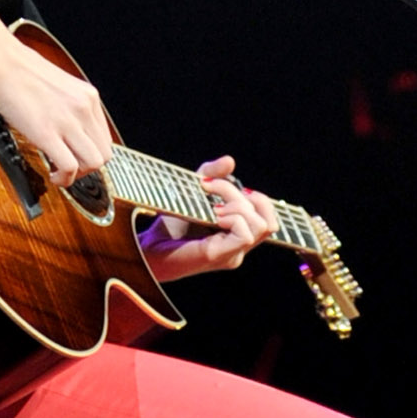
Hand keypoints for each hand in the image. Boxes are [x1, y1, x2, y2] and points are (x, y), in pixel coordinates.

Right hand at [0, 35, 116, 186]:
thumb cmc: (19, 70)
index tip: (78, 158)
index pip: (105, 137)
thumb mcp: (58, 85)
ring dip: (78, 176)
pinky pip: (70, 167)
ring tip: (60, 174)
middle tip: (69, 169)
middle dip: (87, 168)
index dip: (91, 154)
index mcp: (88, 96)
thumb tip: (68, 127)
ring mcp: (68, 121)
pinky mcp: (47, 133)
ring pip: (93, 163)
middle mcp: (83, 108)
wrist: (1, 61)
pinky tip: (52, 175)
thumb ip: (69, 105)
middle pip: (104, 153)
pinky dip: (64, 178)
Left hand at [142, 156, 276, 281]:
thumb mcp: (192, 193)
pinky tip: (213, 215)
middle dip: (243, 197)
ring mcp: (231, 255)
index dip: (257, 198)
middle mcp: (238, 249)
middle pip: (269, 221)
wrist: (146, 248)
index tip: (222, 187)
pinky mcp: (218, 256)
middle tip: (211, 190)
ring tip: (213, 206)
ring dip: (238, 205)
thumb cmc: (167, 226)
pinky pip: (244, 234)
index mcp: (237, 237)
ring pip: (261, 226)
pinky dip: (232, 218)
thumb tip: (230, 161)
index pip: (270, 219)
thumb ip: (211, 176)